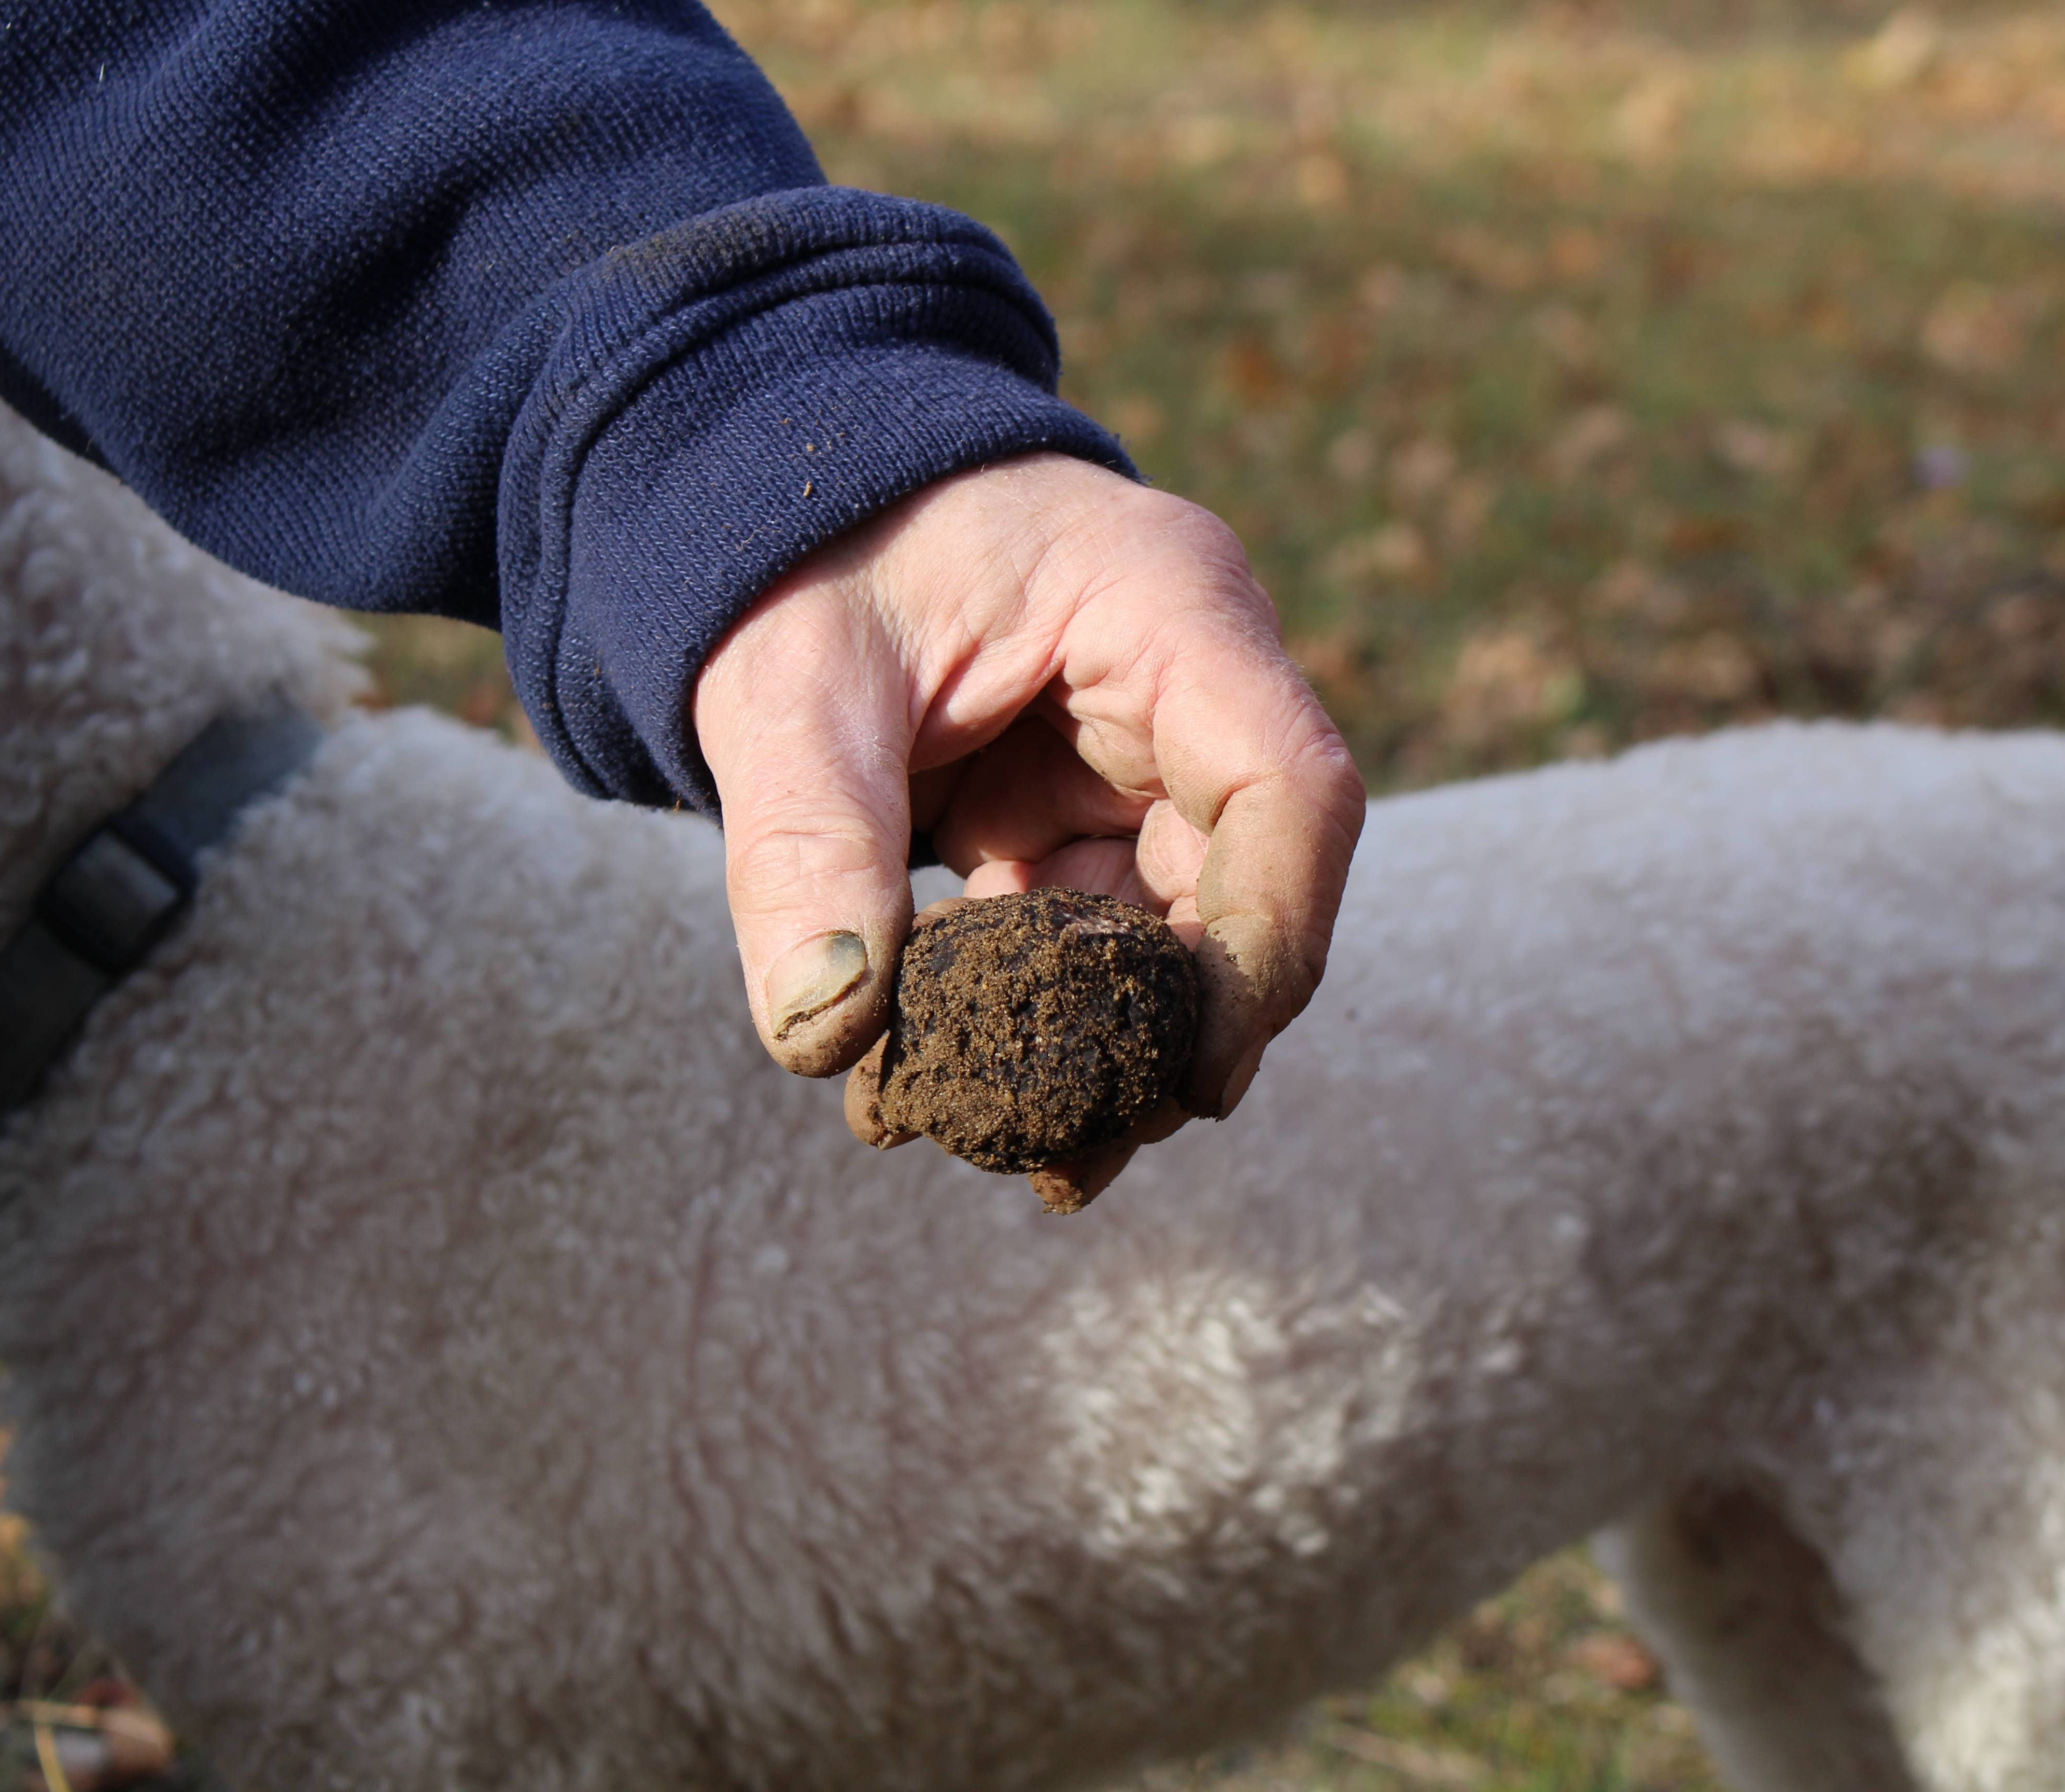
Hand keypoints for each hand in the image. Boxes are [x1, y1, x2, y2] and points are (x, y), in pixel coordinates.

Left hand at [694, 453, 1364, 1198]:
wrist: (770, 496)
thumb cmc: (800, 546)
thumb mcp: (787, 682)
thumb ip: (803, 842)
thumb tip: (823, 1032)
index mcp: (1169, 609)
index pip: (1294, 792)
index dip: (1269, 945)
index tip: (1195, 1076)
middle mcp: (1188, 686)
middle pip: (1252, 882)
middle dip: (1179, 1029)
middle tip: (1082, 1154)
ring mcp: (1139, 751)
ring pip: (1175, 927)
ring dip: (1109, 1044)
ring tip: (1029, 1156)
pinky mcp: (1075, 805)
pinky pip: (1092, 929)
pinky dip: (1042, 1013)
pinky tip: (959, 1091)